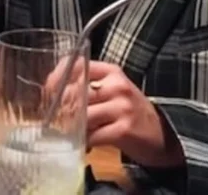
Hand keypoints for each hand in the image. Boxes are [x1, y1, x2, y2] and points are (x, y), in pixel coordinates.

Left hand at [48, 59, 183, 167]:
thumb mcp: (111, 91)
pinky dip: (84, 142)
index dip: (55, 78)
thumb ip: (86, 88)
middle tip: (54, 120)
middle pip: (74, 91)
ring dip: (72, 128)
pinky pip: (93, 135)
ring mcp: (122, 107)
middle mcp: (116, 85)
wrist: (160, 134)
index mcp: (110, 71)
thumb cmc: (129, 112)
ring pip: (82, 115)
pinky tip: (85, 144)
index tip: (47, 93)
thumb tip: (51, 96)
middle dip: (60, 108)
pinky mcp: (124, 129)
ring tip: (70, 133)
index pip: (74, 64)